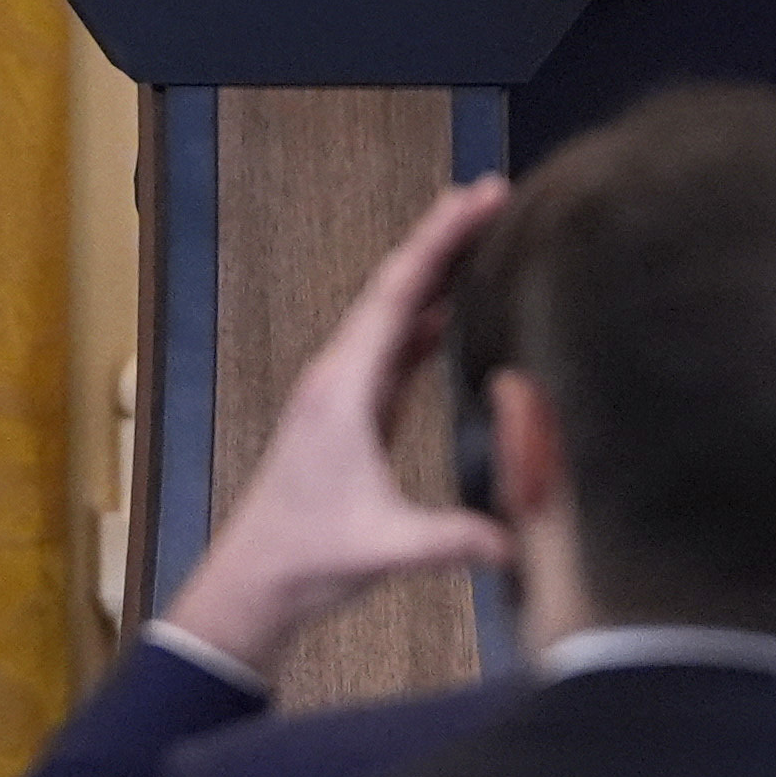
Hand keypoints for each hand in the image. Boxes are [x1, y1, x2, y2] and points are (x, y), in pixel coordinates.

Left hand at [163, 177, 517, 668]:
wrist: (256, 581)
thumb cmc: (305, 557)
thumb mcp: (385, 547)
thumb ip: (453, 541)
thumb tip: (518, 540)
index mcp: (344, 387)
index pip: (398, 294)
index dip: (439, 240)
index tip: (477, 196)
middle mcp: (340, 377)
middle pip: (397, 290)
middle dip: (443, 239)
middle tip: (492, 195)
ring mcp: (344, 394)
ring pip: (394, 317)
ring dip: (435, 276)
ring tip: (481, 237)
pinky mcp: (352, 416)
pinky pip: (395, 352)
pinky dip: (427, 322)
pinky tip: (452, 314)